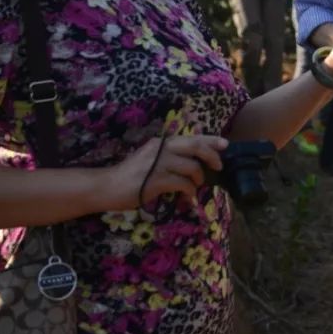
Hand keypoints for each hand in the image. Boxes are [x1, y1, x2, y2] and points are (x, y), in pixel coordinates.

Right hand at [104, 135, 227, 210]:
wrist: (107, 186)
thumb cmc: (131, 175)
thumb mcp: (151, 160)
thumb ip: (170, 157)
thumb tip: (195, 162)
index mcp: (160, 143)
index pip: (191, 138)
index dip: (210, 140)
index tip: (225, 144)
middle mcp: (160, 149)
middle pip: (195, 146)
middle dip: (211, 155)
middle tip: (218, 166)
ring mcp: (157, 164)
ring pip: (191, 167)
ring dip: (198, 178)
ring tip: (196, 185)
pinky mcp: (155, 180)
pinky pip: (182, 183)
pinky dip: (190, 190)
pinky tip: (188, 196)